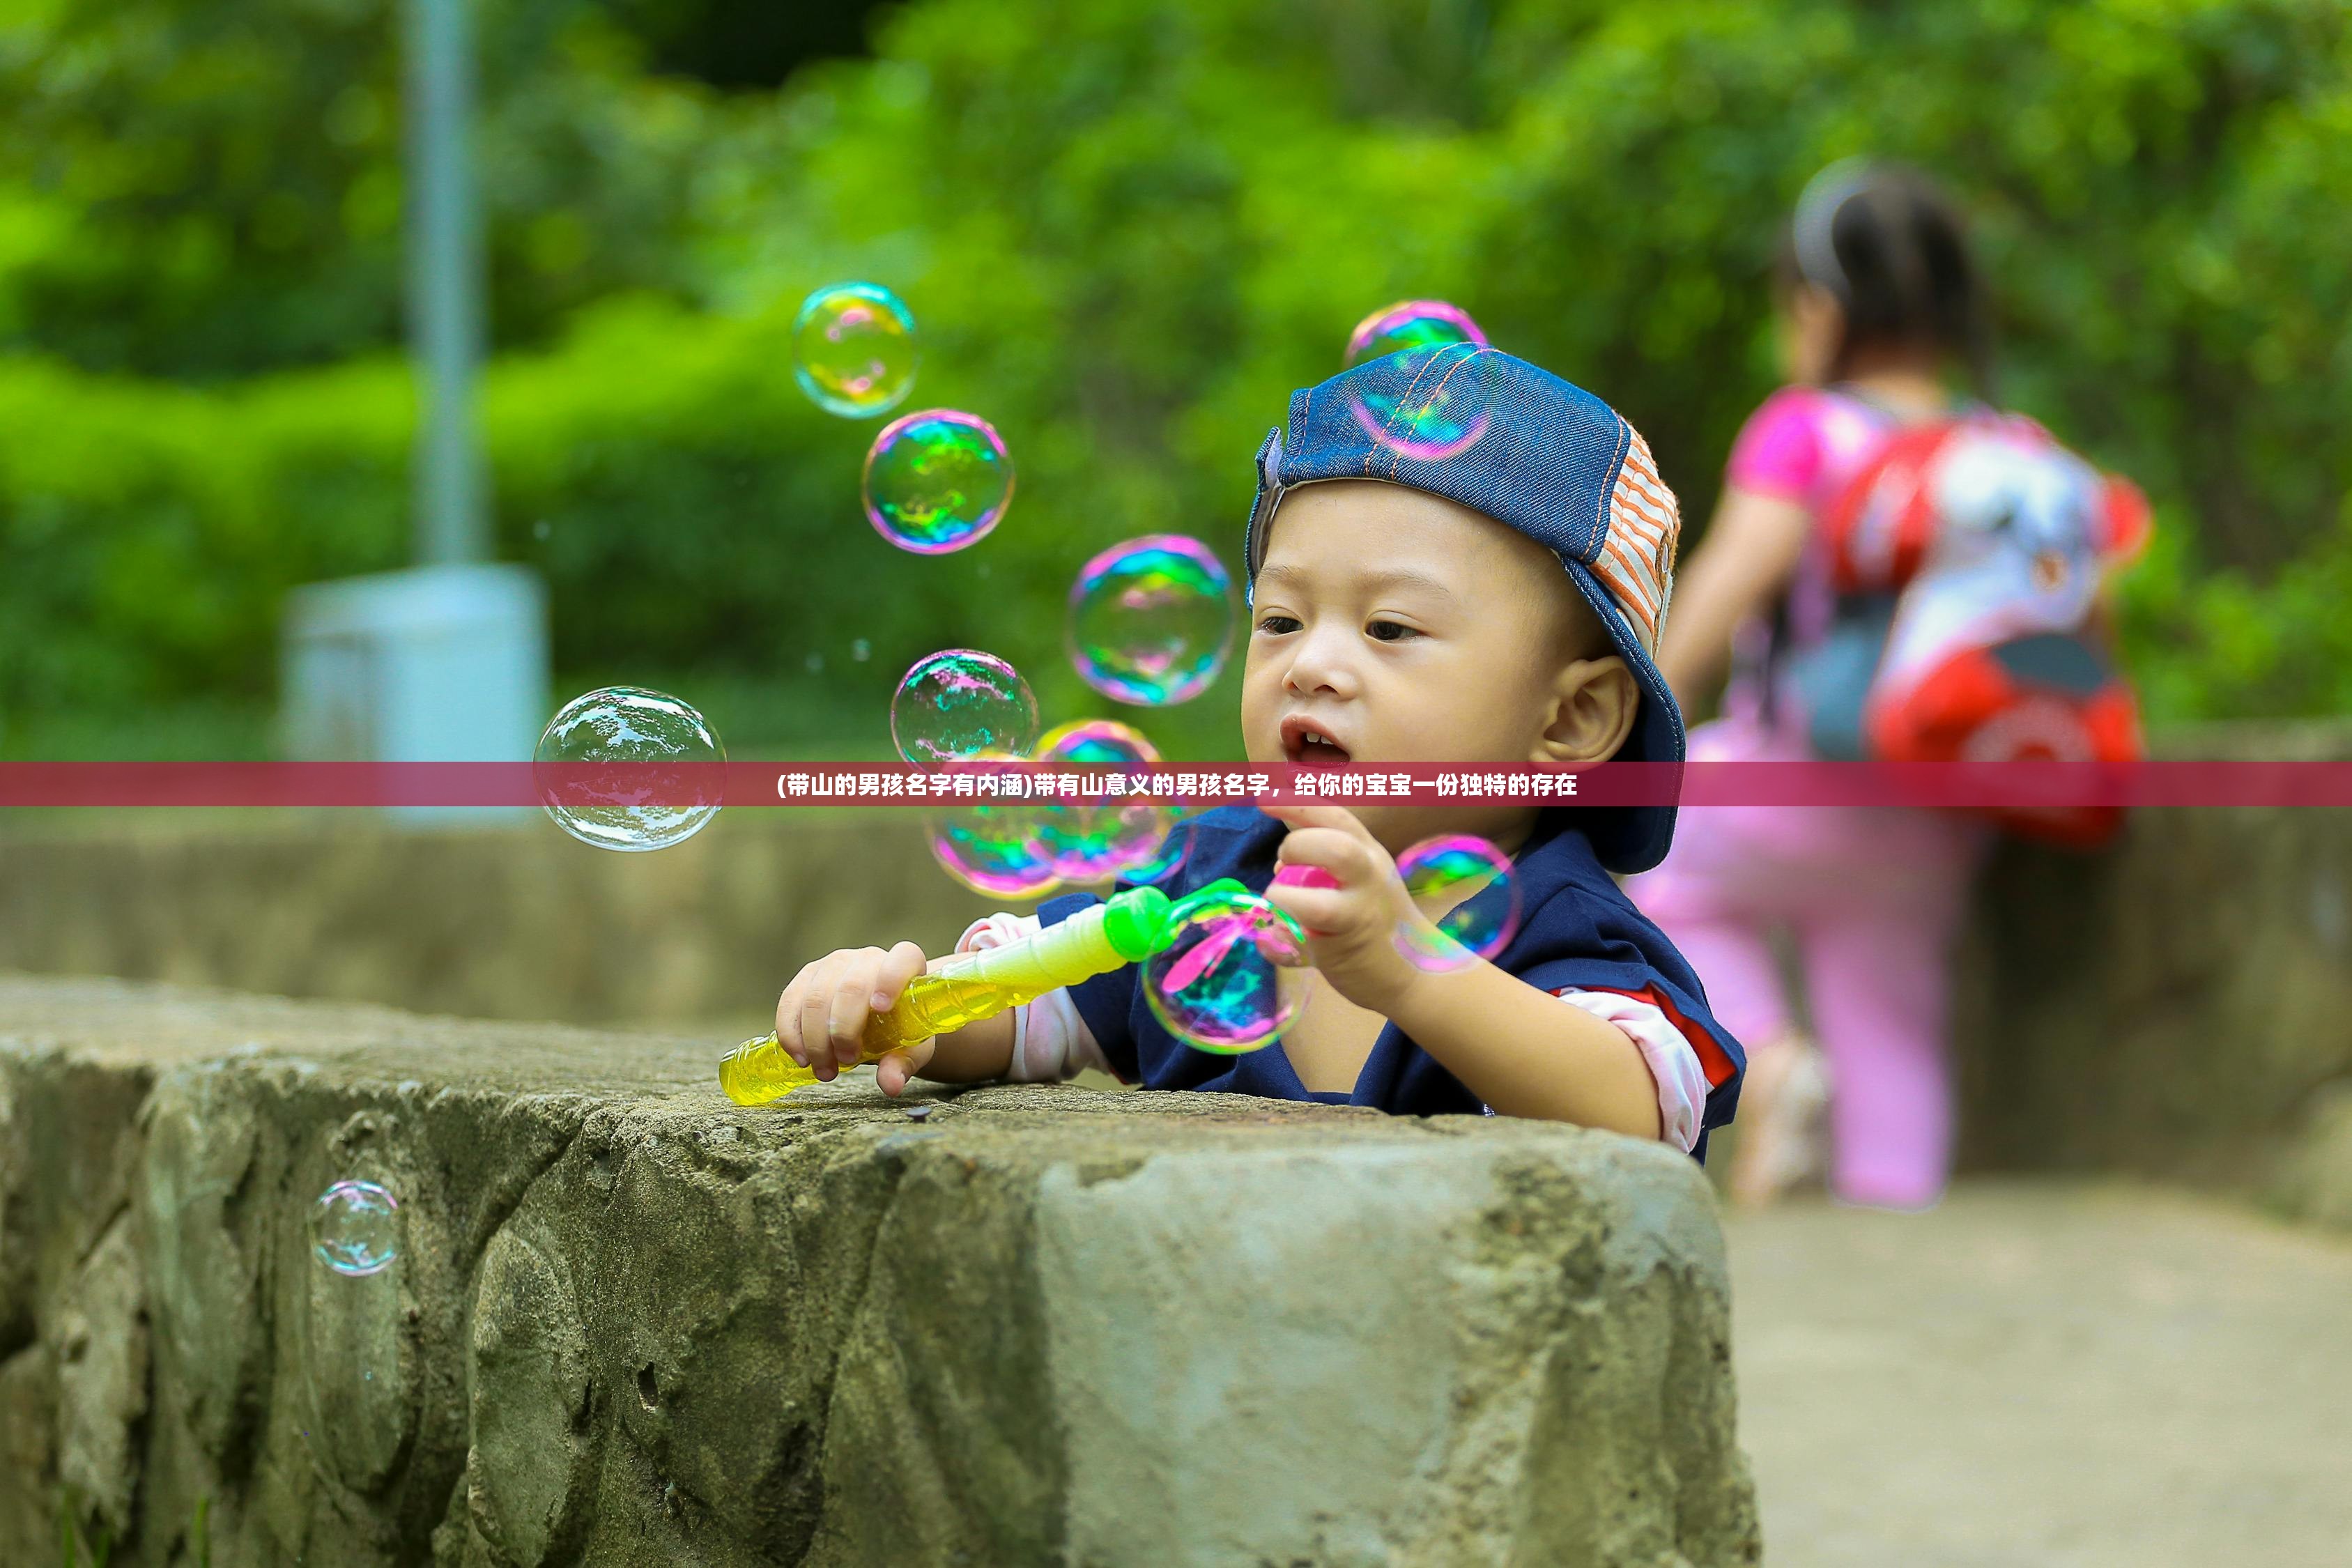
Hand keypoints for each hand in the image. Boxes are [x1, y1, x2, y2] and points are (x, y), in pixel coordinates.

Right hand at [773, 942, 934, 1095]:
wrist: (878, 1019)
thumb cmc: (900, 1028)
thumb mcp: (909, 1048)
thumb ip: (902, 1063)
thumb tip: (890, 1084)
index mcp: (904, 965)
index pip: (903, 958)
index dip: (891, 979)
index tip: (880, 1008)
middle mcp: (868, 958)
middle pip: (850, 986)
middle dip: (844, 1030)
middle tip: (846, 1061)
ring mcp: (834, 964)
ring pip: (816, 997)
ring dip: (816, 1040)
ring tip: (825, 1069)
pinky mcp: (808, 976)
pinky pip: (790, 1002)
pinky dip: (792, 1034)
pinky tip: (801, 1057)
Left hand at [1260, 805, 1443, 1016]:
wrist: (1418, 970)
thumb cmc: (1379, 920)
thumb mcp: (1361, 876)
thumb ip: (1326, 854)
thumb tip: (1282, 843)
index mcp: (1369, 853)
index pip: (1335, 816)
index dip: (1296, 804)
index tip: (1263, 798)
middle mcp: (1369, 877)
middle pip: (1335, 847)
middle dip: (1296, 847)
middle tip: (1282, 864)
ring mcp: (1361, 914)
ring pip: (1320, 905)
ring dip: (1286, 897)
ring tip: (1279, 898)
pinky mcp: (1347, 949)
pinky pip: (1302, 942)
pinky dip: (1277, 941)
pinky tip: (1276, 941)